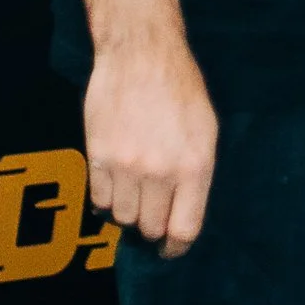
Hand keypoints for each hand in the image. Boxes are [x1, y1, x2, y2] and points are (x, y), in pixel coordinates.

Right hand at [83, 38, 218, 254]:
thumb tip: (182, 213)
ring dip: (128, 210)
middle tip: (152, 212)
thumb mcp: (206, 131)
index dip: (176, 248)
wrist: (141, 55)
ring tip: (134, 189)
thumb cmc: (181, 89)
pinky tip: (115, 180)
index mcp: (195, 167)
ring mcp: (126, 165)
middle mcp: (161, 172)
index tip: (170, 249)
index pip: (184, 230)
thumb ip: (196, 174)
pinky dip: (106, 197)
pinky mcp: (98, 156)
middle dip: (152, 225)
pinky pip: (99, 199)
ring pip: (122, 217)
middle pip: (151, 227)